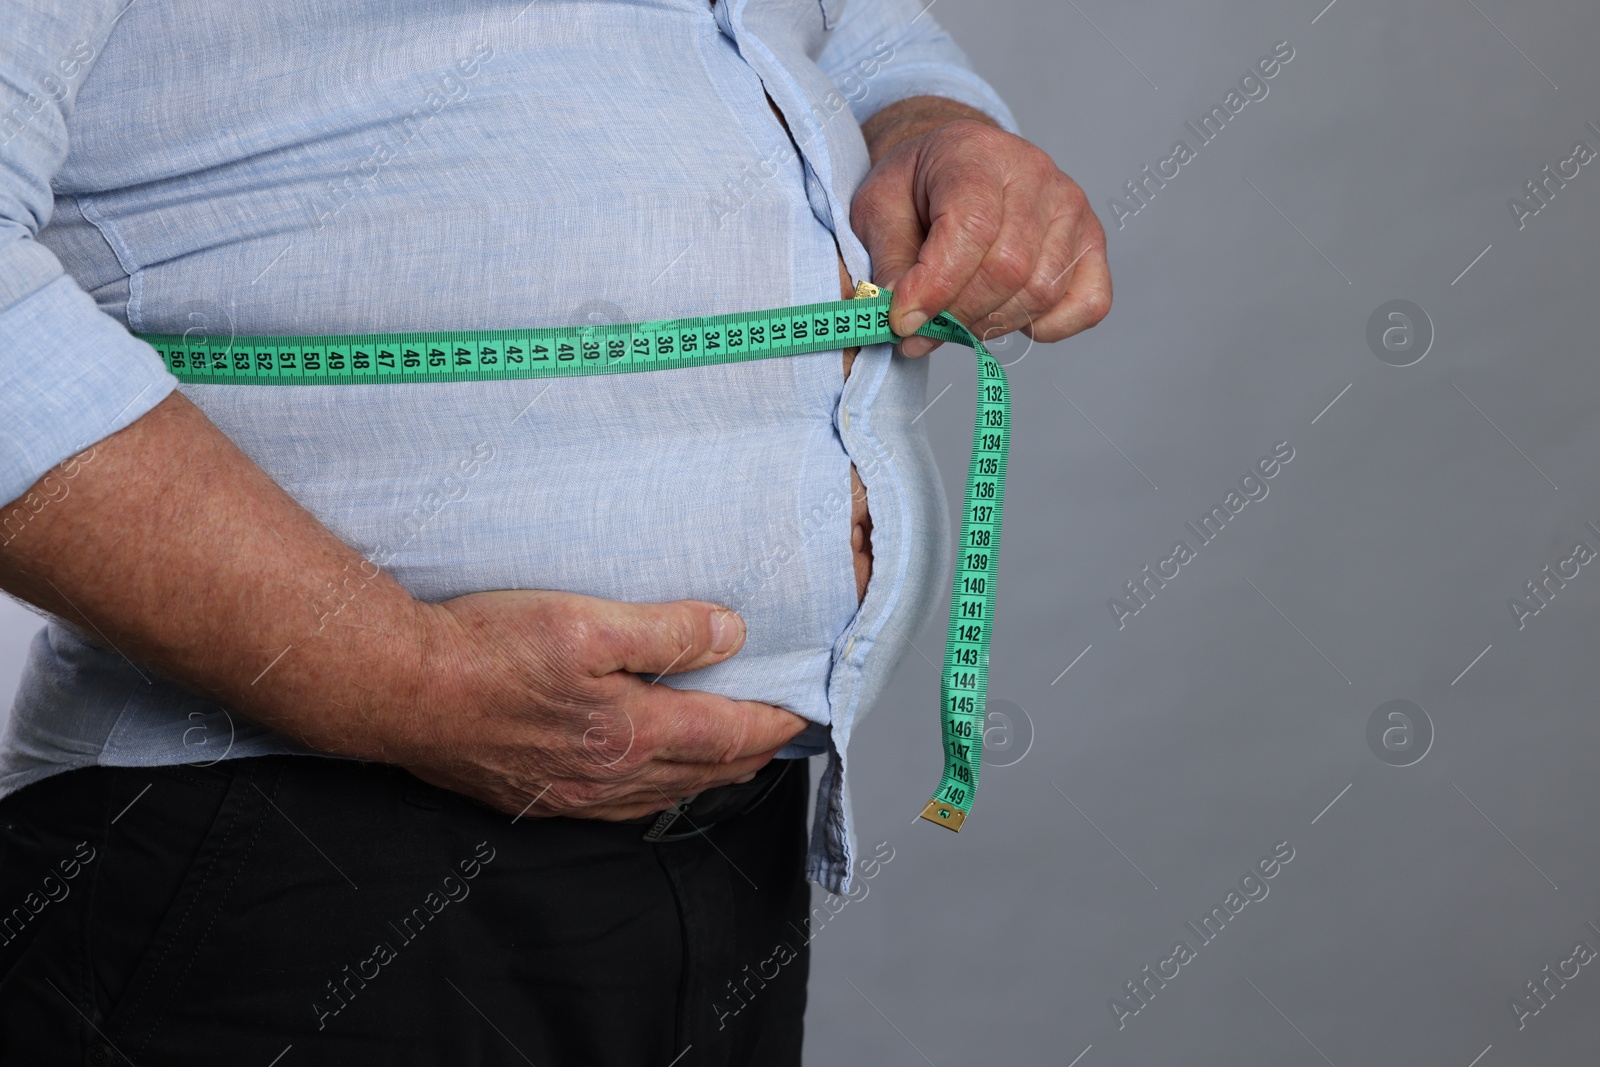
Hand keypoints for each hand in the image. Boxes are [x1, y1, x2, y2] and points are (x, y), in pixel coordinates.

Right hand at [398, 591, 808, 820]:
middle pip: (706, 774)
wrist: (401, 692)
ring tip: (735, 751)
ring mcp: (575, 796)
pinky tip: (657, 773)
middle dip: (752, 752)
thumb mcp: (586, 621)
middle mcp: (611, 779)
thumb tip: (732, 632)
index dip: (773, 723)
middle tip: (783, 729)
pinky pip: (625, 804)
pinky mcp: (542, 797)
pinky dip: (661, 787)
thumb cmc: (486, 649)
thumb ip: (666, 631)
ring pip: (667, 794)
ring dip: (709, 773)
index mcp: (632, 734)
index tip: (805, 710)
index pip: (728, 736)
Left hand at [851, 115, 1111, 356]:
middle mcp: (1036, 175)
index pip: (971, 227)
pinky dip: (1047, 327)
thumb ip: (889, 262)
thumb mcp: (878, 210)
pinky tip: (1008, 314)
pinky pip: (1087, 305)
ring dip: (993, 322)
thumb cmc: (917, 189)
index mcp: (977, 155)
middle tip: (924, 327)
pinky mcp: (1092, 243)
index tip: (903, 321)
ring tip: (959, 319)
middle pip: (1008, 268)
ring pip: (1042, 291)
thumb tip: (907, 320)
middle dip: (958, 313)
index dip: (936, 285)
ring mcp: (1072, 209)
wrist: (957, 166)